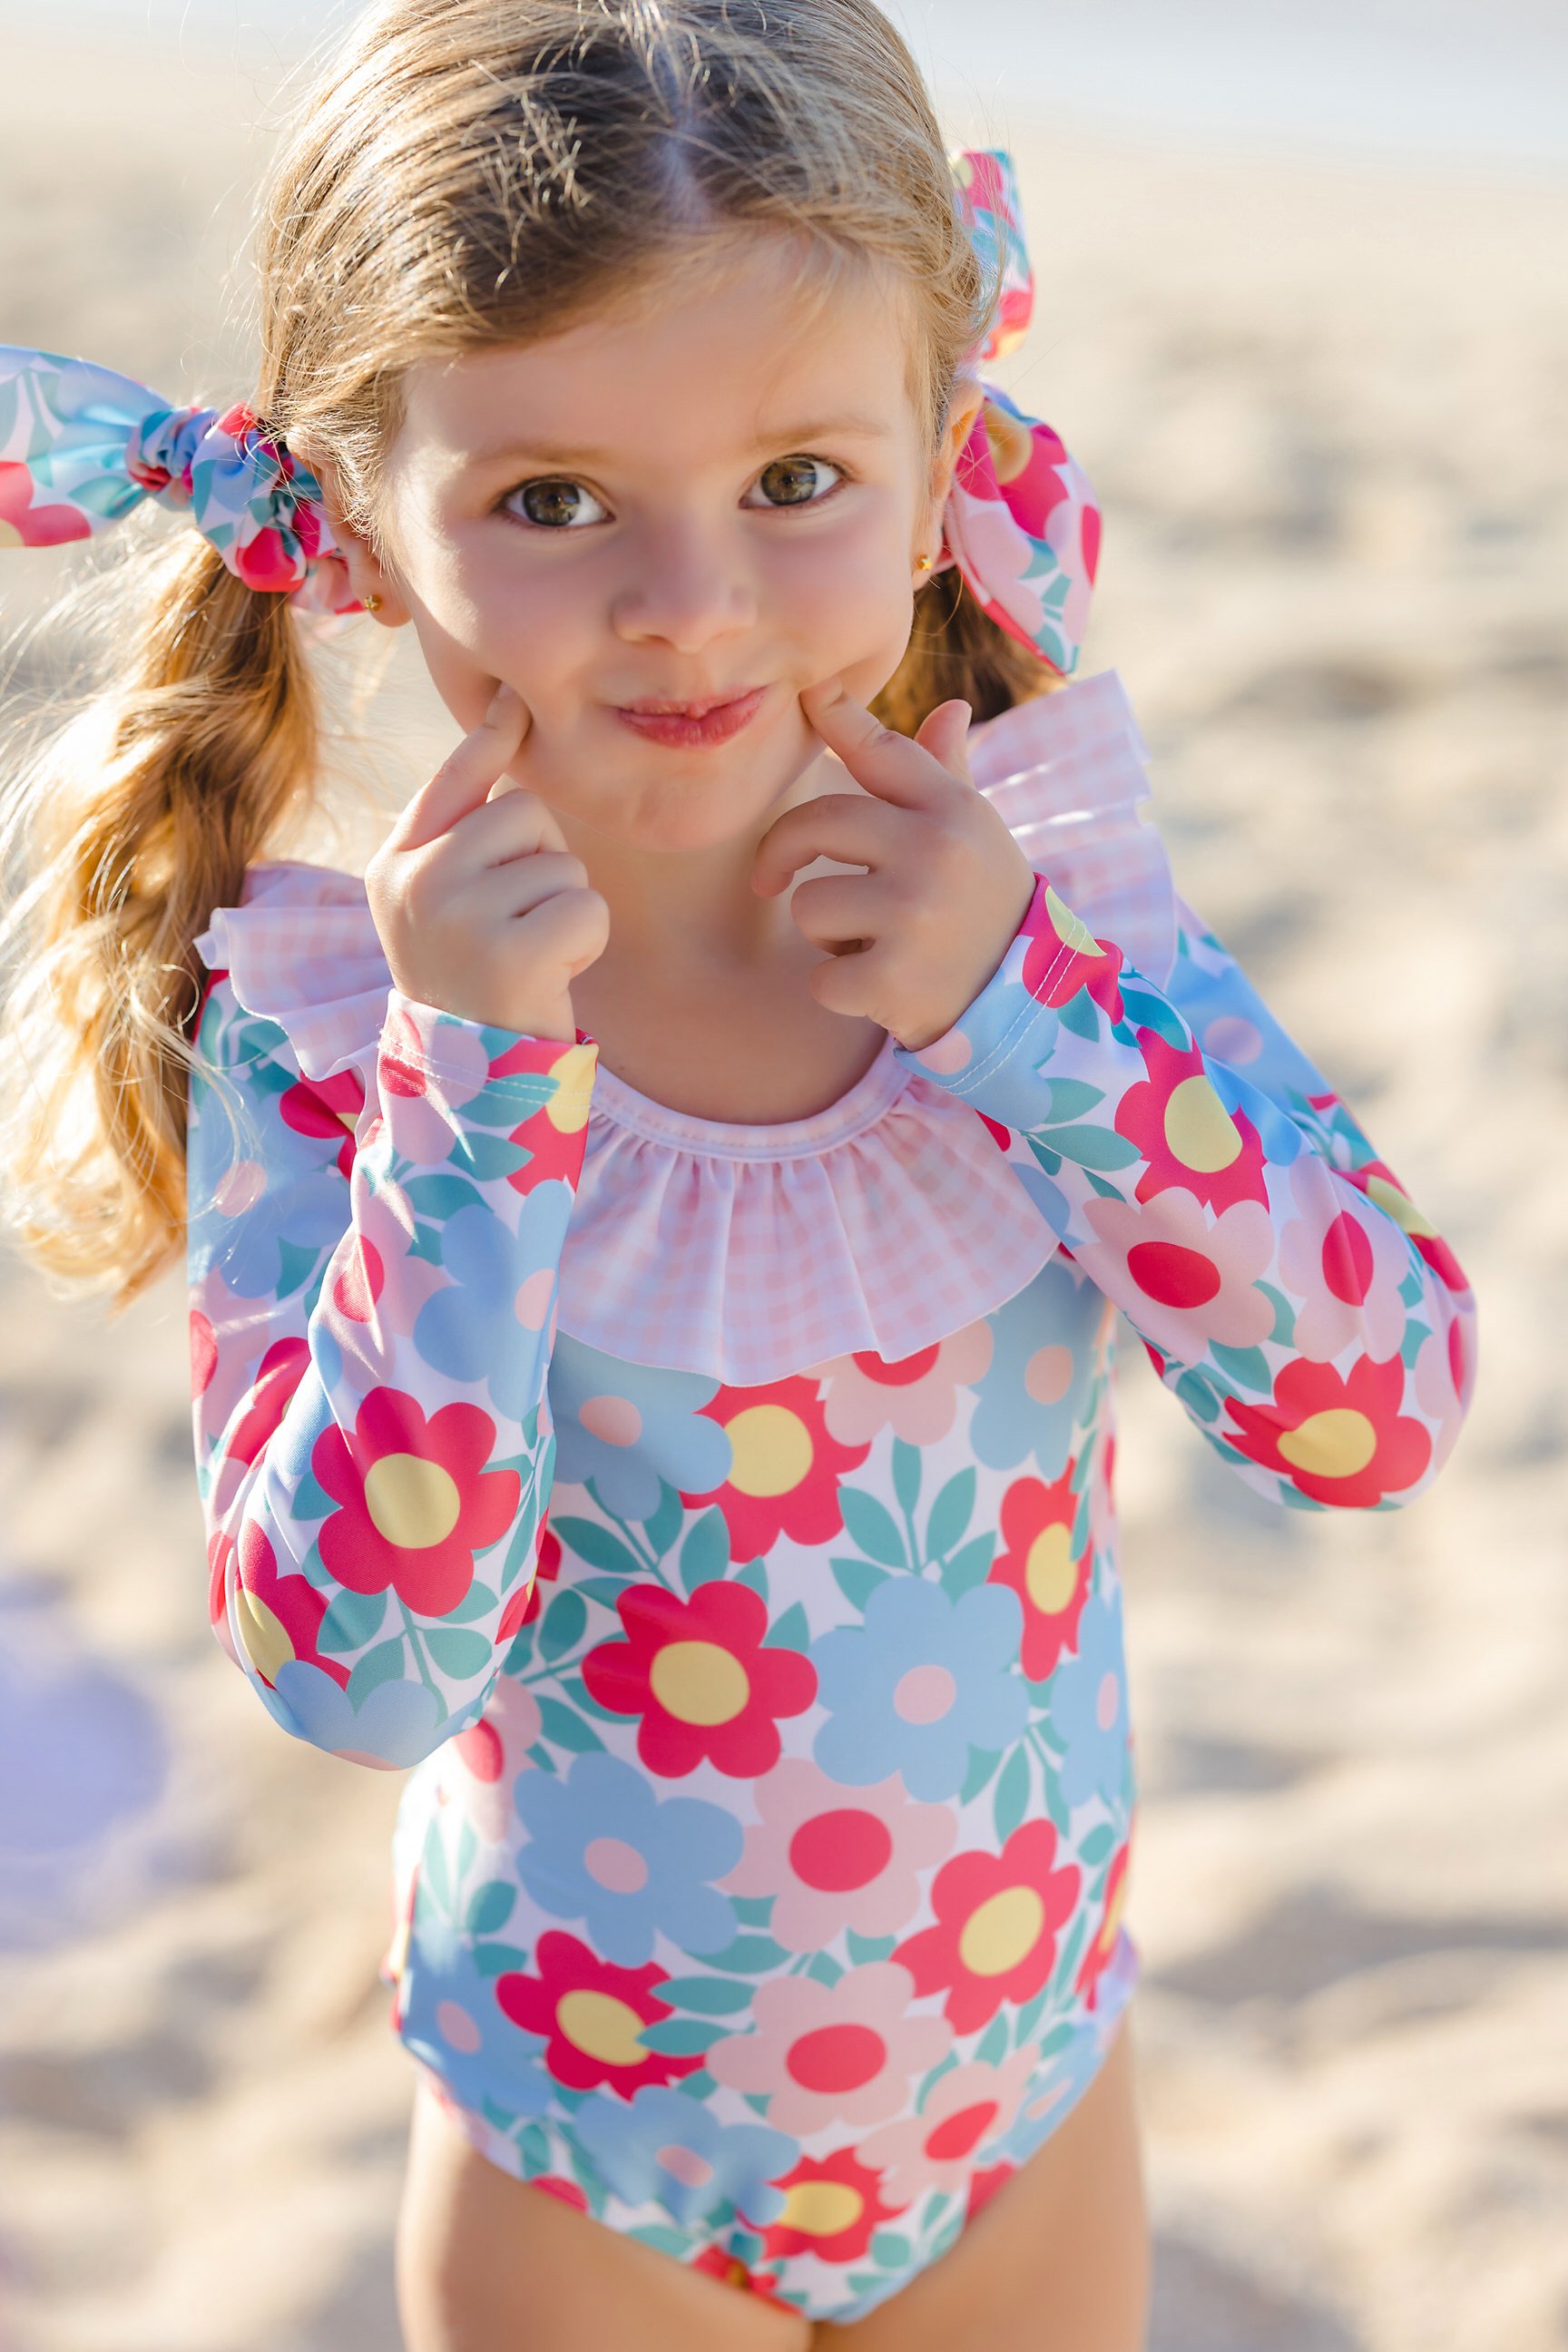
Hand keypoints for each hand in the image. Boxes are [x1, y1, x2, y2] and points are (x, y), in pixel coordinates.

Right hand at [366, 685, 608, 1042]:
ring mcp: (456, 914)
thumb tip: (505, 730)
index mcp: (395, 864)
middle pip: (525, 813)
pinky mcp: (507, 951)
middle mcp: (415, 881)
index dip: (489, 739)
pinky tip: (551, 975)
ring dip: (568, 907)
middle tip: (523, 925)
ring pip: (562, 861)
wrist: (473, 1081)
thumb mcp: (447, 903)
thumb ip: (464, 830)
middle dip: (547, 863)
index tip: (514, 701)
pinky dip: (586, 940)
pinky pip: (585, 904)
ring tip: (532, 955)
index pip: (452, 781)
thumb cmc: (475, 982)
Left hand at [751, 679, 1036, 1050]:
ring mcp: (913, 915)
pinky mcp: (892, 979)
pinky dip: (837, 989)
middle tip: (772, 879)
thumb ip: (946, 775)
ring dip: (825, 932)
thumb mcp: (974, 836)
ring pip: (809, 905)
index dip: (839, 715)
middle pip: (816, 824)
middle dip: (781, 853)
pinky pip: (820, 976)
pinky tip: (878, 986)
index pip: (884, 753)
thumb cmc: (982, 905)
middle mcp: (934, 851)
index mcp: (950, 810)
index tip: (808, 692)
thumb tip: (951, 709)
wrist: (1024, 1001)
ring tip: (869, 941)